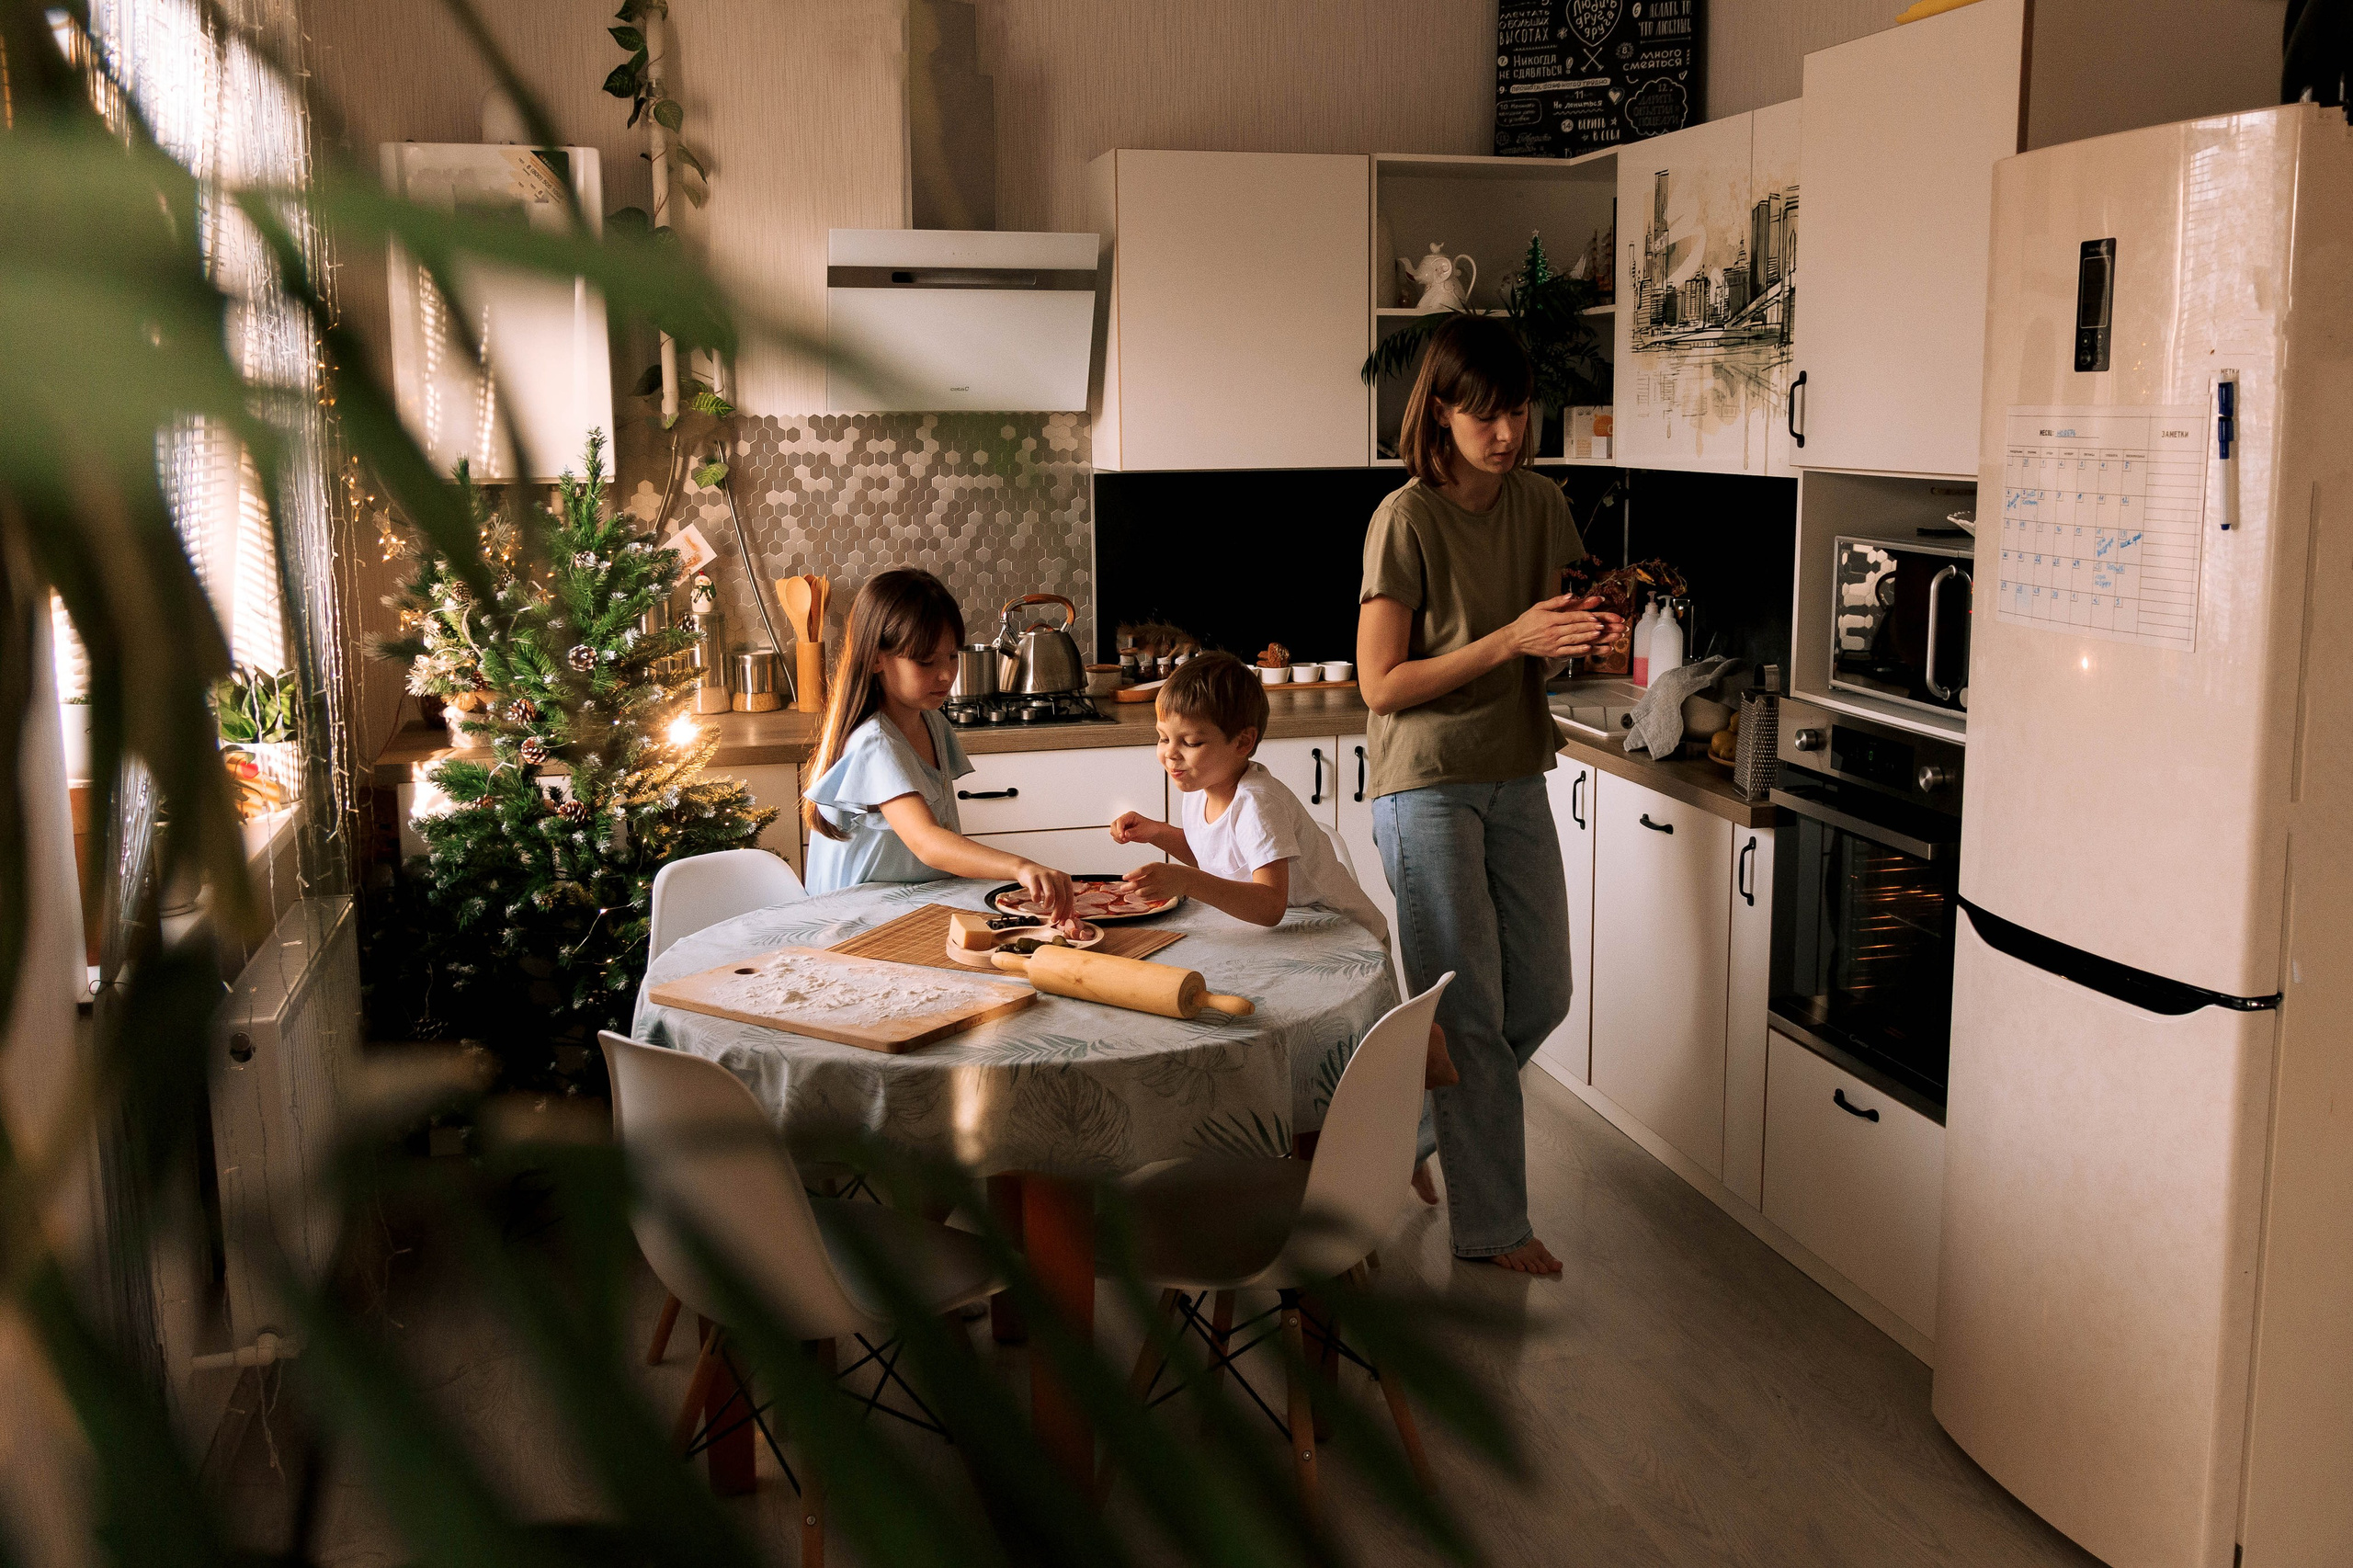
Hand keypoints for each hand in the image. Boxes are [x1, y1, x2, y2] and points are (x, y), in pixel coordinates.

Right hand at [1016, 861, 1073, 924]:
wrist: (1027, 869)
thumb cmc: (1042, 881)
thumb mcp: (1056, 886)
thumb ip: (1063, 898)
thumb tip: (1069, 916)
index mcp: (1065, 878)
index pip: (1070, 898)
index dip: (1067, 912)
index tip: (1062, 921)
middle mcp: (1057, 876)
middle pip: (1062, 898)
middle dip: (1058, 912)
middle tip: (1054, 920)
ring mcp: (1045, 875)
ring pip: (1051, 895)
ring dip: (1047, 905)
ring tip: (1044, 906)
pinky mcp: (1034, 877)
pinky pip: (1036, 893)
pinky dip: (1036, 900)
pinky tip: (1036, 900)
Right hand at [1109, 811, 1160, 845]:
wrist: (1152, 833)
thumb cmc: (1149, 828)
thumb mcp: (1142, 830)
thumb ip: (1133, 832)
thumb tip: (1125, 834)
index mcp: (1129, 816)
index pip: (1120, 821)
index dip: (1119, 829)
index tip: (1122, 836)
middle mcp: (1125, 820)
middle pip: (1113, 825)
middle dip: (1118, 834)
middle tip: (1125, 839)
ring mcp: (1123, 826)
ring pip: (1113, 831)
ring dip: (1118, 837)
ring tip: (1127, 839)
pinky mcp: (1122, 832)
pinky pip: (1116, 836)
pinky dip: (1119, 840)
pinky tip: (1127, 840)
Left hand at [1119, 861, 1186, 903]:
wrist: (1184, 878)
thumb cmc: (1169, 871)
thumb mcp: (1157, 867)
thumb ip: (1144, 872)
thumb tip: (1130, 878)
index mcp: (1156, 867)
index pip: (1141, 870)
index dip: (1131, 875)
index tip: (1124, 877)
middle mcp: (1157, 877)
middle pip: (1138, 884)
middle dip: (1128, 887)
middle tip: (1122, 888)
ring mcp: (1159, 887)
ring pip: (1141, 892)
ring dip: (1135, 892)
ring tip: (1133, 890)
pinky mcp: (1161, 895)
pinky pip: (1147, 898)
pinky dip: (1142, 897)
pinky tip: (1140, 894)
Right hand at [1508, 592, 1624, 660]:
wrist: (1515, 639)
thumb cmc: (1527, 621)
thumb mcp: (1539, 607)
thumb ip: (1556, 601)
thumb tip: (1571, 595)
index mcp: (1550, 619)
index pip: (1571, 617)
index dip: (1585, 617)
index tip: (1596, 617)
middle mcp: (1552, 632)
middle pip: (1575, 628)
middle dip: (1591, 626)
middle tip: (1604, 625)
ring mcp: (1553, 643)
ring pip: (1574, 639)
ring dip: (1588, 637)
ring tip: (1600, 634)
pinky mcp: (1553, 652)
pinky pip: (1568, 651)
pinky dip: (1579, 649)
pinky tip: (1588, 648)